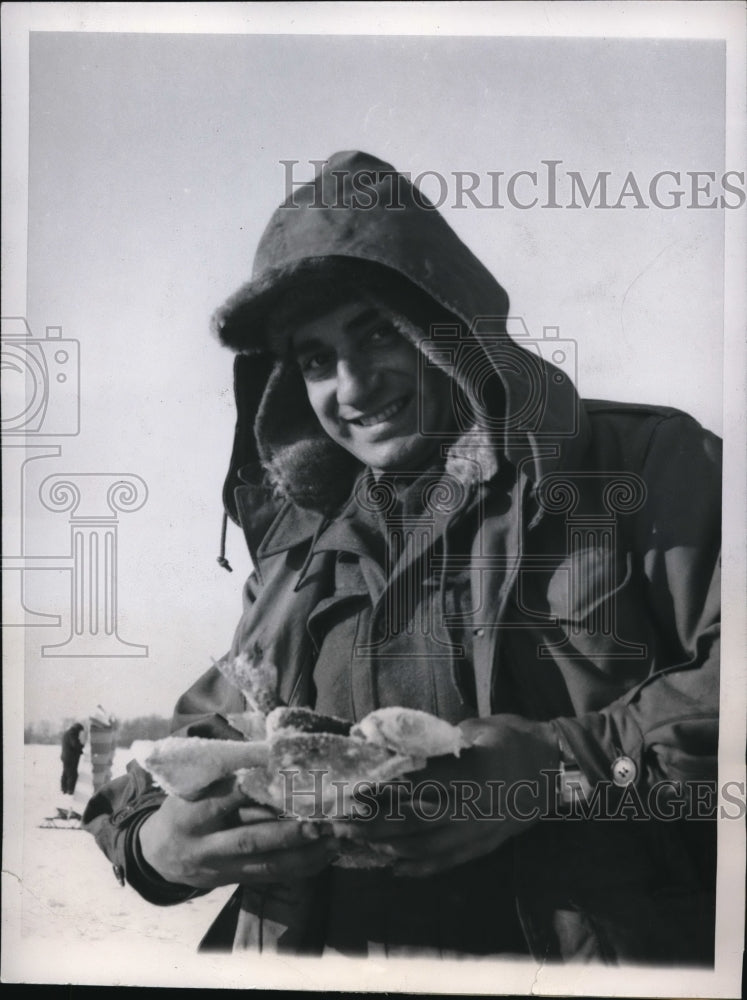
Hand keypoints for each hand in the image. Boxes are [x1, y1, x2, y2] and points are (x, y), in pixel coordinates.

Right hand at [138, 777, 341, 889]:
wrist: (157, 855)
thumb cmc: (184, 809)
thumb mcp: (193, 788)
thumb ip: (226, 778)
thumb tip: (271, 757)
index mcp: (193, 813)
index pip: (228, 800)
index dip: (258, 790)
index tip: (289, 779)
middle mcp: (206, 844)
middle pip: (250, 839)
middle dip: (288, 832)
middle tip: (321, 822)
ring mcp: (221, 868)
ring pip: (266, 864)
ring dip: (304, 854)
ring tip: (333, 840)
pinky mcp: (234, 880)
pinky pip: (271, 877)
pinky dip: (300, 868)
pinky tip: (325, 856)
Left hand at [333, 714, 558, 877]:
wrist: (556, 768)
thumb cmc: (513, 738)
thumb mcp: (475, 728)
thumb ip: (436, 740)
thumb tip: (392, 743)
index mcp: (468, 775)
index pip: (414, 786)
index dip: (380, 790)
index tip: (351, 789)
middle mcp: (470, 809)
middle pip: (411, 822)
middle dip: (372, 824)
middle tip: (340, 822)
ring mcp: (477, 833)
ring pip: (423, 847)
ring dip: (386, 846)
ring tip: (357, 841)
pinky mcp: (483, 846)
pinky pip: (445, 863)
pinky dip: (416, 867)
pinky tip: (393, 866)